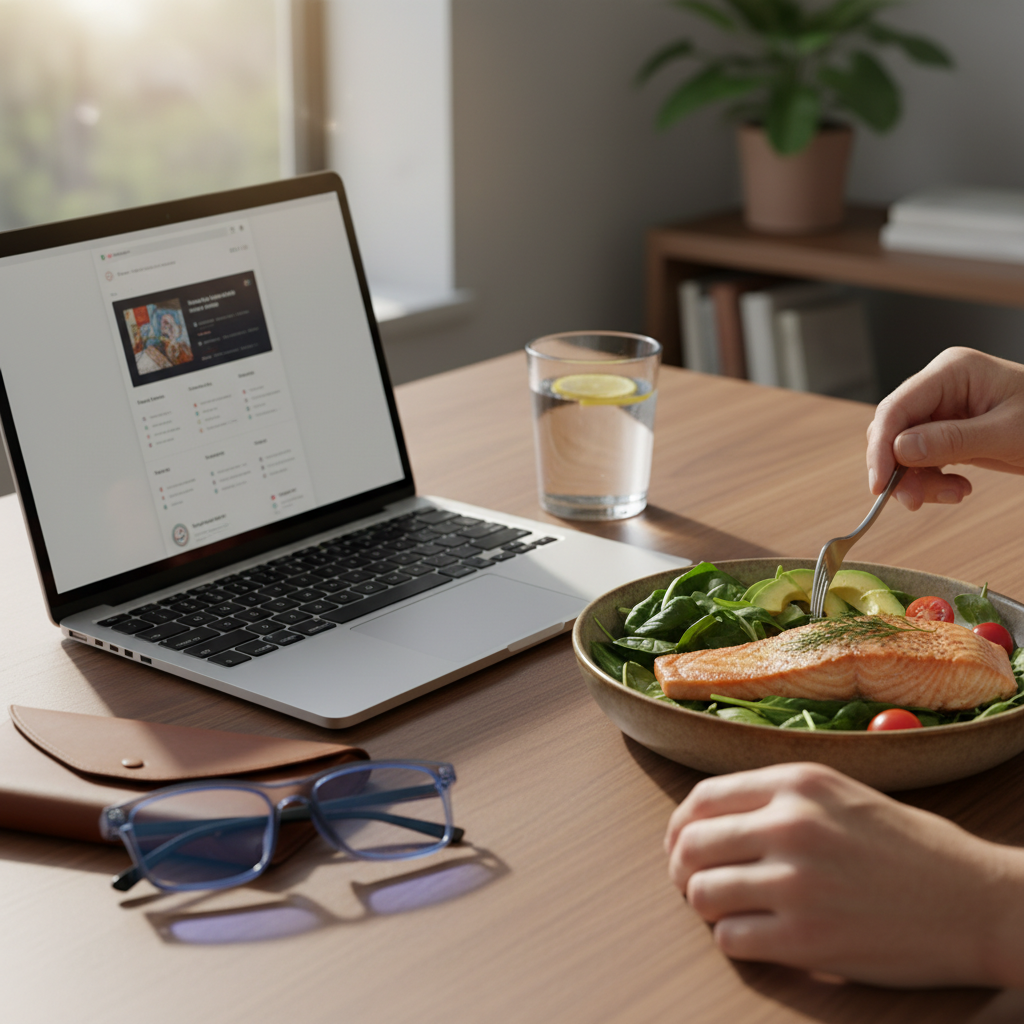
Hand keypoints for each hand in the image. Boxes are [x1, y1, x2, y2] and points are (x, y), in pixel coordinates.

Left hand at [664, 762, 1023, 987]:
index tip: (681, 844)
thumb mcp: (842, 794)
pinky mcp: (806, 939)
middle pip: (691, 845)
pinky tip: (757, 936)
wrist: (980, 902)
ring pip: (702, 892)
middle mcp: (790, 824)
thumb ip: (779, 797)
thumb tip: (711, 817)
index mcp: (797, 783)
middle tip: (693, 883)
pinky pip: (731, 939)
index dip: (681, 825)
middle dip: (682, 867)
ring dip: (706, 905)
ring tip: (727, 910)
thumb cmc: (912, 848)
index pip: (702, 799)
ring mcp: (796, 883)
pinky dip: (734, 940)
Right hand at [866, 347, 1023, 510]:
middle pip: (893, 430)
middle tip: (914, 501)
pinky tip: (958, 488)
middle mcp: (940, 387)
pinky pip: (922, 459)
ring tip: (952, 495)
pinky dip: (932, 480)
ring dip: (918, 480)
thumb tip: (899, 450)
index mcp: (952, 372)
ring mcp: (942, 410)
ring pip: (903, 450)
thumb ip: (952, 440)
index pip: (897, 408)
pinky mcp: (948, 432)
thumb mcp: (1008, 434)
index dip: (882, 447)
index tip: (880, 484)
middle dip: (901, 469)